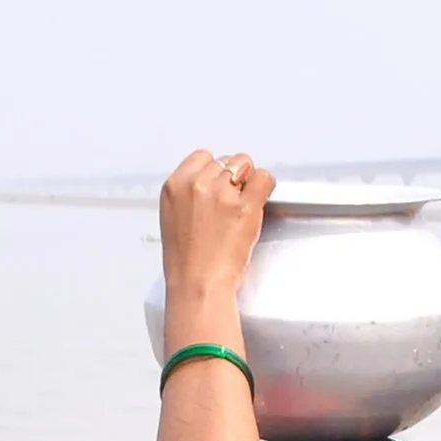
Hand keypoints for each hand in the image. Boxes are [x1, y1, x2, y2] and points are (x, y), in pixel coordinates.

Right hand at [159, 150, 273, 304]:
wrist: (199, 283)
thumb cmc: (187, 261)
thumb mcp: (174, 217)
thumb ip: (188, 195)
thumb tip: (208, 185)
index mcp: (175, 184)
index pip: (203, 157)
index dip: (216, 171)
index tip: (220, 186)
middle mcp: (197, 184)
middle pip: (226, 161)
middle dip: (233, 178)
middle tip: (233, 202)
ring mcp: (222, 194)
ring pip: (245, 166)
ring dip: (248, 182)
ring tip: (243, 206)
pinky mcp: (245, 207)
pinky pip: (264, 178)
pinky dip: (266, 185)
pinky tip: (262, 198)